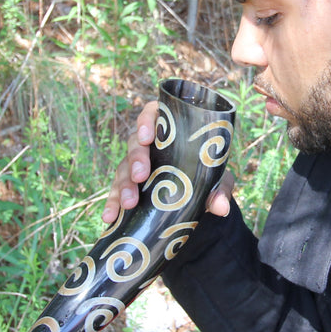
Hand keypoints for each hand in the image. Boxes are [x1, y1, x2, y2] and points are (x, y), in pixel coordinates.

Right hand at [102, 101, 233, 223]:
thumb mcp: (216, 180)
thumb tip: (221, 208)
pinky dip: (112, 204)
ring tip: (128, 204)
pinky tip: (109, 217)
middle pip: (135, 143)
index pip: (153, 114)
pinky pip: (116, 192)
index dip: (146, 122)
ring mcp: (135, 165)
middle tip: (141, 176)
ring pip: (123, 169)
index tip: (147, 137)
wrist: (198, 197)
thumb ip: (220, 189)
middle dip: (136, 159)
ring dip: (123, 186)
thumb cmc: (207, 175)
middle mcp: (149, 144)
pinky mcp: (128, 185)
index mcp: (170, 130)